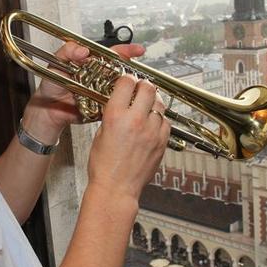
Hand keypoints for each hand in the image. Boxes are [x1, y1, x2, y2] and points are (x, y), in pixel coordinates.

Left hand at [21, 41, 145, 144]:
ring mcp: (103, 92)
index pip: (112, 54)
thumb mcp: (56, 64)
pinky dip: (120, 105)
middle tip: (135, 75)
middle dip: (132, 73)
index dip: (126, 51)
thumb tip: (83, 49)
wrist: (47, 111)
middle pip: (122, 72)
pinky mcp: (103, 107)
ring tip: (131, 90)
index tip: (138, 50)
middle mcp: (101, 77)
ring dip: (128, 90)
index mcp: (93, 64)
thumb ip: (67, 51)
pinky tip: (123, 103)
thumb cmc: (50, 86)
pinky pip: (115, 106)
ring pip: (122, 89)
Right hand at [86, 74, 170, 202]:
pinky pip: (165, 122)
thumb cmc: (104, 166)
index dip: (127, 79)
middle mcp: (136, 121)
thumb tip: (121, 103)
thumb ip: (112, 115)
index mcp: (116, 116)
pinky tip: (152, 123)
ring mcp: (152, 131)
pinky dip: (159, 119)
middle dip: (143, 85)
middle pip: (148, 88)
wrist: (116, 188)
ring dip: (152, 102)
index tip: (127, 81)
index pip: (127, 82)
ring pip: (160, 104)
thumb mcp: (100, 133)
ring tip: (146, 106)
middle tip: (140, 88)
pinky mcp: (162, 142)